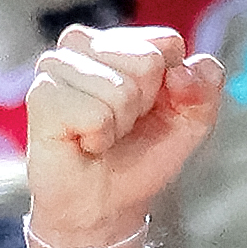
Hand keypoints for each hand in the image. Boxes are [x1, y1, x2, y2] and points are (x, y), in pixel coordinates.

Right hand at [26, 24, 224, 247]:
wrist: (106, 206)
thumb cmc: (139, 159)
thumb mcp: (189, 124)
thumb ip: (204, 90)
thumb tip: (195, 66)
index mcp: (118, 41)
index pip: (168, 43)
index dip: (173, 88)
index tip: (153, 112)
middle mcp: (83, 43)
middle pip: (147, 61)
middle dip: (145, 106)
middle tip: (123, 127)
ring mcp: (57, 64)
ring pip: (122, 89)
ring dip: (120, 125)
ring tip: (102, 136)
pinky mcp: (42, 93)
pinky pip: (96, 113)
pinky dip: (99, 138)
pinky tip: (84, 142)